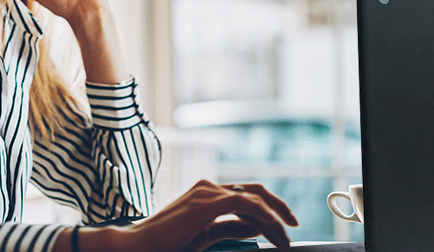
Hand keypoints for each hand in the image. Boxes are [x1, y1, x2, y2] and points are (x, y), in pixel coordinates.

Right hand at [67, 180, 297, 251]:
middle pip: (253, 190)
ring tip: (285, 238)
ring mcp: (206, 193)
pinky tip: (273, 229)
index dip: (268, 207)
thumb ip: (229, 229)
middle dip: (277, 206)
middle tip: (293, 225)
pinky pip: (244, 204)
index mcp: (206, 194)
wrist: (139, 246)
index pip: (245, 195)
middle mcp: (208, 188)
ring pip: (252, 198)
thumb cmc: (167, 244)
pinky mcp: (206, 203)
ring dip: (274, 218)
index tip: (283, 225)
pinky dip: (263, 215)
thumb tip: (256, 228)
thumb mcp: (205, 237)